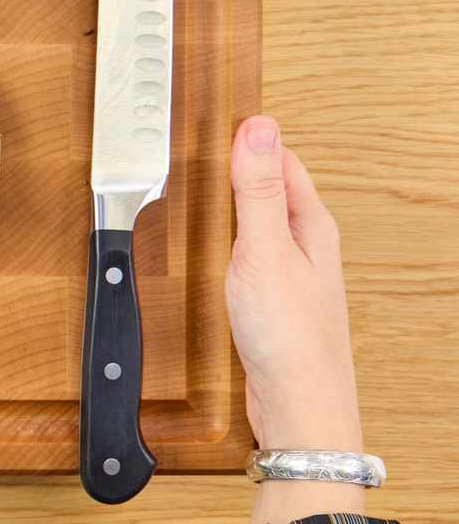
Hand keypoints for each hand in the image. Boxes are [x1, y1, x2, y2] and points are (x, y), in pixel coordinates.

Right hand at [227, 115, 364, 523]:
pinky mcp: (275, 296)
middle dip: (244, 161)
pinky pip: (254, 248)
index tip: (220, 117)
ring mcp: (293, 271)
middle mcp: (308, 244)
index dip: (251, 137)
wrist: (298, 406)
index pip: (282, 160)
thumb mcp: (264, 250)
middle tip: (210, 138)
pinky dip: (233, 232)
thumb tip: (258, 127)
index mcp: (312, 224)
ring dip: (239, 197)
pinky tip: (218, 241)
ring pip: (264, 218)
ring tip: (211, 177)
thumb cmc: (288, 337)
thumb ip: (256, 189)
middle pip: (275, 186)